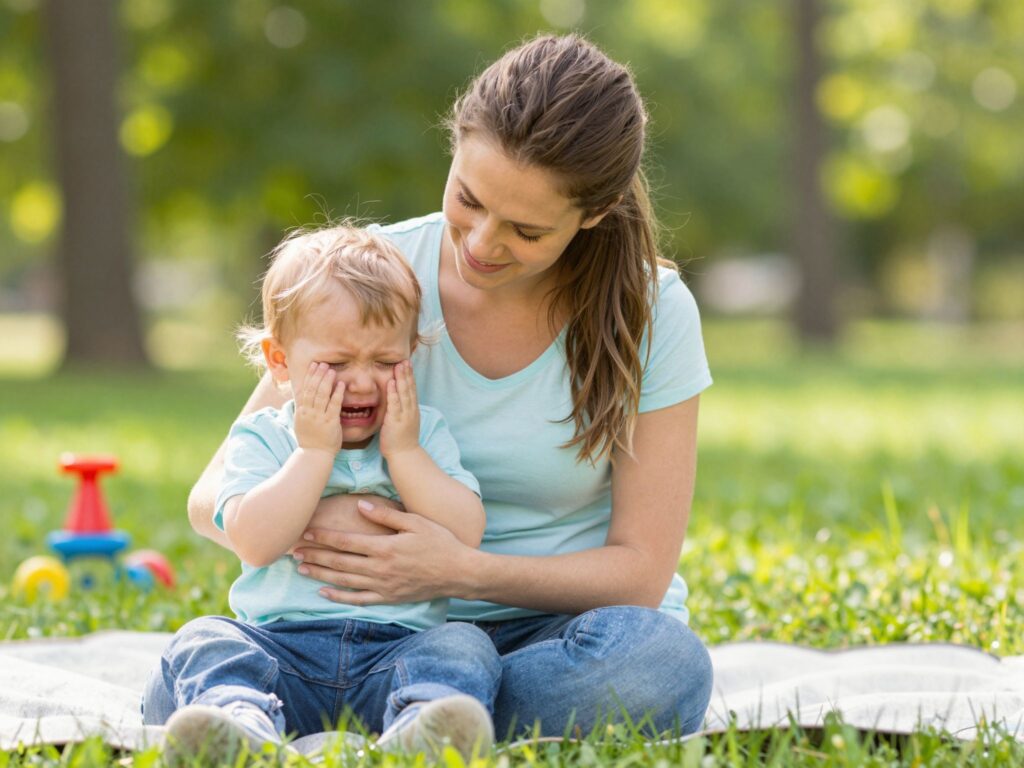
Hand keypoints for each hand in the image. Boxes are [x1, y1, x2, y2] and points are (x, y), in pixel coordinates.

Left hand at [292, 501, 468, 604]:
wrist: (458, 573)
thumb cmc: (440, 542)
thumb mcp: (416, 522)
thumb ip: (387, 515)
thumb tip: (361, 506)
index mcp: (385, 547)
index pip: (346, 541)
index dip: (323, 537)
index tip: (305, 532)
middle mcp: (380, 568)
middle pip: (339, 562)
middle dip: (315, 555)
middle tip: (293, 551)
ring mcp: (383, 586)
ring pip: (344, 581)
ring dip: (320, 575)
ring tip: (301, 569)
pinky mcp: (388, 598)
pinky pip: (358, 600)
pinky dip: (339, 597)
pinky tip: (323, 593)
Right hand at [294, 362, 344, 453]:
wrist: (314, 455)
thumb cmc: (310, 440)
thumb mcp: (301, 423)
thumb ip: (303, 409)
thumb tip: (304, 397)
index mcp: (301, 411)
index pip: (305, 389)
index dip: (310, 376)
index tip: (314, 365)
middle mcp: (309, 412)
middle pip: (312, 389)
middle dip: (318, 375)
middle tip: (323, 364)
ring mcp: (319, 417)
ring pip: (322, 395)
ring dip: (327, 381)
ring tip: (331, 370)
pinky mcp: (330, 422)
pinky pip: (334, 405)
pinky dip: (337, 393)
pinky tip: (341, 384)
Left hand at [379, 361, 419, 458]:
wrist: (405, 455)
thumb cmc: (402, 440)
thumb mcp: (405, 422)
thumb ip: (402, 411)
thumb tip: (398, 401)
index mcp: (412, 410)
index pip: (412, 390)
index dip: (410, 376)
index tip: (407, 364)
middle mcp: (410, 410)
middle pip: (409, 388)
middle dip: (407, 373)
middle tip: (404, 360)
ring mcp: (404, 415)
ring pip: (404, 393)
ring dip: (401, 378)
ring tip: (399, 366)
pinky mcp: (396, 421)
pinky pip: (395, 404)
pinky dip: (393, 393)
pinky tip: (391, 383)